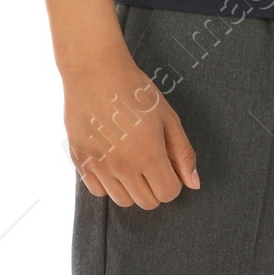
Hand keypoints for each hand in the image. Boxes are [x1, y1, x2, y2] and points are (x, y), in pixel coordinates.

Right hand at [62, 52, 198, 206]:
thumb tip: (193, 184)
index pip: (168, 194)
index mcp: (148, 155)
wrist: (95, 72)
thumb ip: (183, 153)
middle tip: (152, 164)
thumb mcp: (168, 117)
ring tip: (132, 163)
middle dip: (155, 188)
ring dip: (132, 189)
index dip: (173, 182)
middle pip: (147, 202)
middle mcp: (123, 166)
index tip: (168, 166)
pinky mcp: (80, 160)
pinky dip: (108, 184)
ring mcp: (99, 165)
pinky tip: (112, 162)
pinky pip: (97, 191)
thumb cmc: (135, 90)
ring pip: (122, 201)